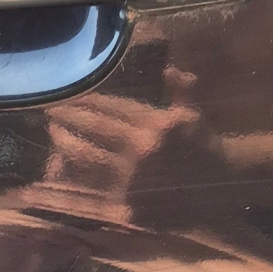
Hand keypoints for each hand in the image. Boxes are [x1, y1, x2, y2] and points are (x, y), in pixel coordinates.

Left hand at [40, 68, 213, 224]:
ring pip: (88, 157)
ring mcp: (133, 177)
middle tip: (49, 112)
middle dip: (68, 119)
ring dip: (65, 144)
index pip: (108, 109)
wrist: (223, 184)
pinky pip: (95, 189)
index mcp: (152, 123)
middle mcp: (140, 148)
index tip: (66, 98)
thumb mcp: (193, 112)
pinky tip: (59, 172)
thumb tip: (170, 68)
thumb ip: (180, 88)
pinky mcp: (129, 203)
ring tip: (53, 134)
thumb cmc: (204, 144)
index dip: (84, 102)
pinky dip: (75, 180)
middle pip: (93, 130)